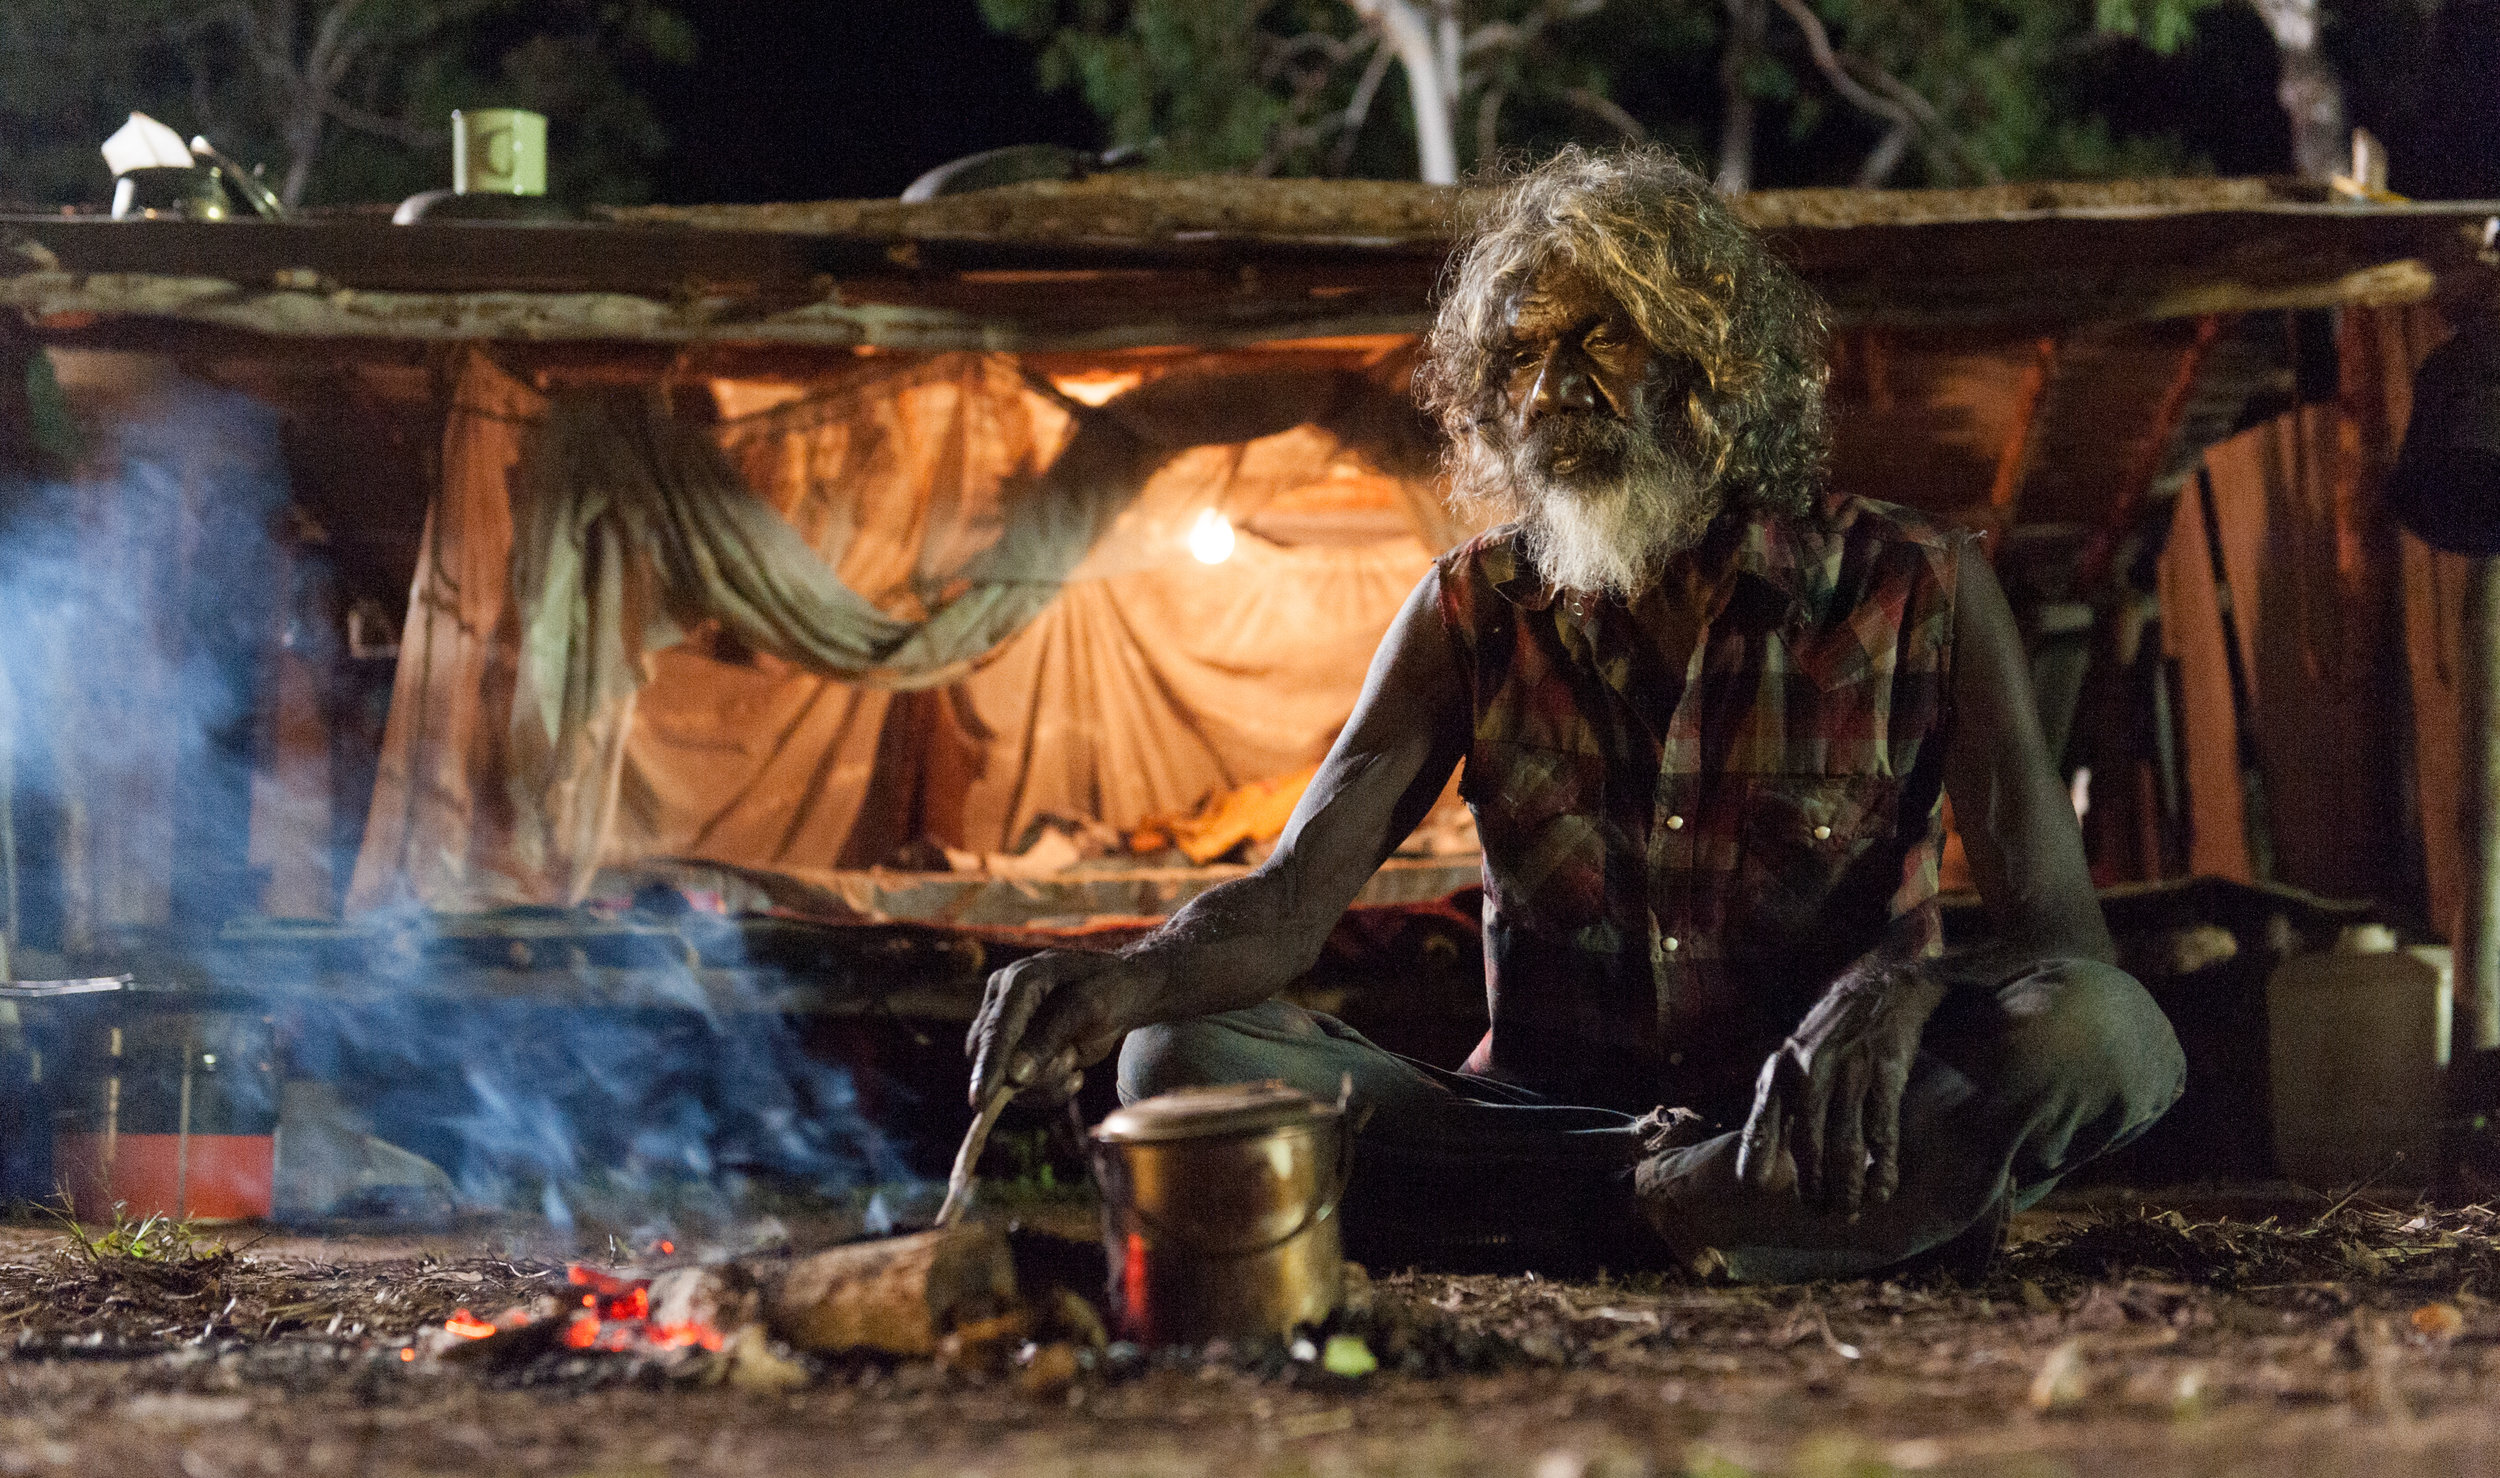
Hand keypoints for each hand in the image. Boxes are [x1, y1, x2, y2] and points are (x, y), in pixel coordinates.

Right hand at [965, 949, 1151, 1109]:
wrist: (1123, 993)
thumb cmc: (1110, 990)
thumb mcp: (1089, 1007)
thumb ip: (1051, 1037)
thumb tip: (1015, 1077)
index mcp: (1018, 980)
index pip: (997, 1029)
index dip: (988, 1066)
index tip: (980, 1101)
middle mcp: (1002, 1002)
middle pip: (990, 1057)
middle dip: (1032, 1074)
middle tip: (1071, 1061)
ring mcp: (1005, 1028)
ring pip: (1004, 1078)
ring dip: (1045, 1082)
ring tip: (1074, 1059)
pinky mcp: (1014, 1052)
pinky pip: (1019, 1088)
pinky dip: (1049, 1090)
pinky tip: (1074, 1072)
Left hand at [1735, 961, 1948, 1212]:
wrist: (1884, 984)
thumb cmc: (1835, 1025)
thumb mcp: (1796, 1050)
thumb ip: (1784, 1090)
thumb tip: (1769, 1142)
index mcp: (1783, 1065)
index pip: (1761, 1117)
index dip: (1756, 1153)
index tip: (1753, 1185)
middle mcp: (1811, 1070)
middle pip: (1805, 1140)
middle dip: (1810, 1183)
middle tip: (1817, 1211)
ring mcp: (1850, 1071)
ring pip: (1844, 1142)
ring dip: (1846, 1184)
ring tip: (1848, 1209)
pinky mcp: (1886, 1072)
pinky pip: (1882, 1129)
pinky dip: (1882, 1165)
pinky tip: (1882, 1188)